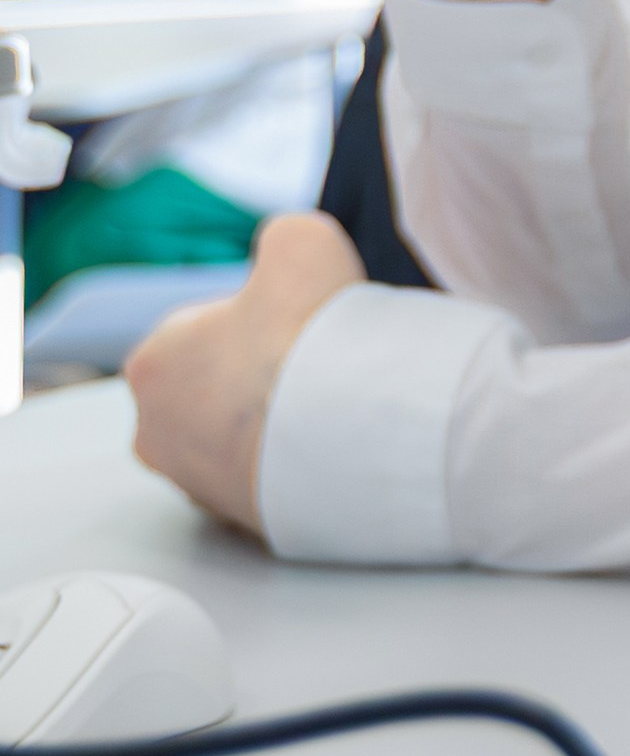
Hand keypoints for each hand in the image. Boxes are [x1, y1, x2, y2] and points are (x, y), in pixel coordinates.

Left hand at [126, 215, 364, 537]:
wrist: (351, 431)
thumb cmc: (314, 340)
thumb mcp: (303, 241)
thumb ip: (282, 236)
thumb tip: (284, 248)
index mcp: (152, 362)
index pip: (204, 328)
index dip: (259, 318)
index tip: (298, 321)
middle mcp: (155, 430)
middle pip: (214, 387)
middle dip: (258, 375)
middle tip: (314, 362)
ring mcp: (194, 482)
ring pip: (236, 437)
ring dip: (273, 421)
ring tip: (329, 402)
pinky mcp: (236, 519)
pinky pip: (263, 478)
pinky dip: (290, 461)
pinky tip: (328, 440)